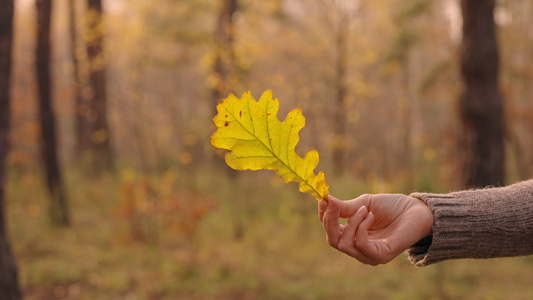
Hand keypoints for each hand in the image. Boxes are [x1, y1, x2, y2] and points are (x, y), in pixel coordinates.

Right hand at [318, 194, 432, 264]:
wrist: (418, 211)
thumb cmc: (392, 207)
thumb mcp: (364, 203)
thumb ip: (345, 207)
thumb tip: (324, 200)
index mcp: (352, 235)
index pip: (330, 231)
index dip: (323, 216)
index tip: (322, 199)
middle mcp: (359, 248)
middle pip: (332, 241)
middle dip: (330, 221)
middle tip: (333, 204)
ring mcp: (369, 254)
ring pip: (344, 244)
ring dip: (350, 222)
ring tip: (364, 209)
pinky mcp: (381, 256)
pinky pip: (361, 245)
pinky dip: (361, 228)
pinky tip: (370, 215)